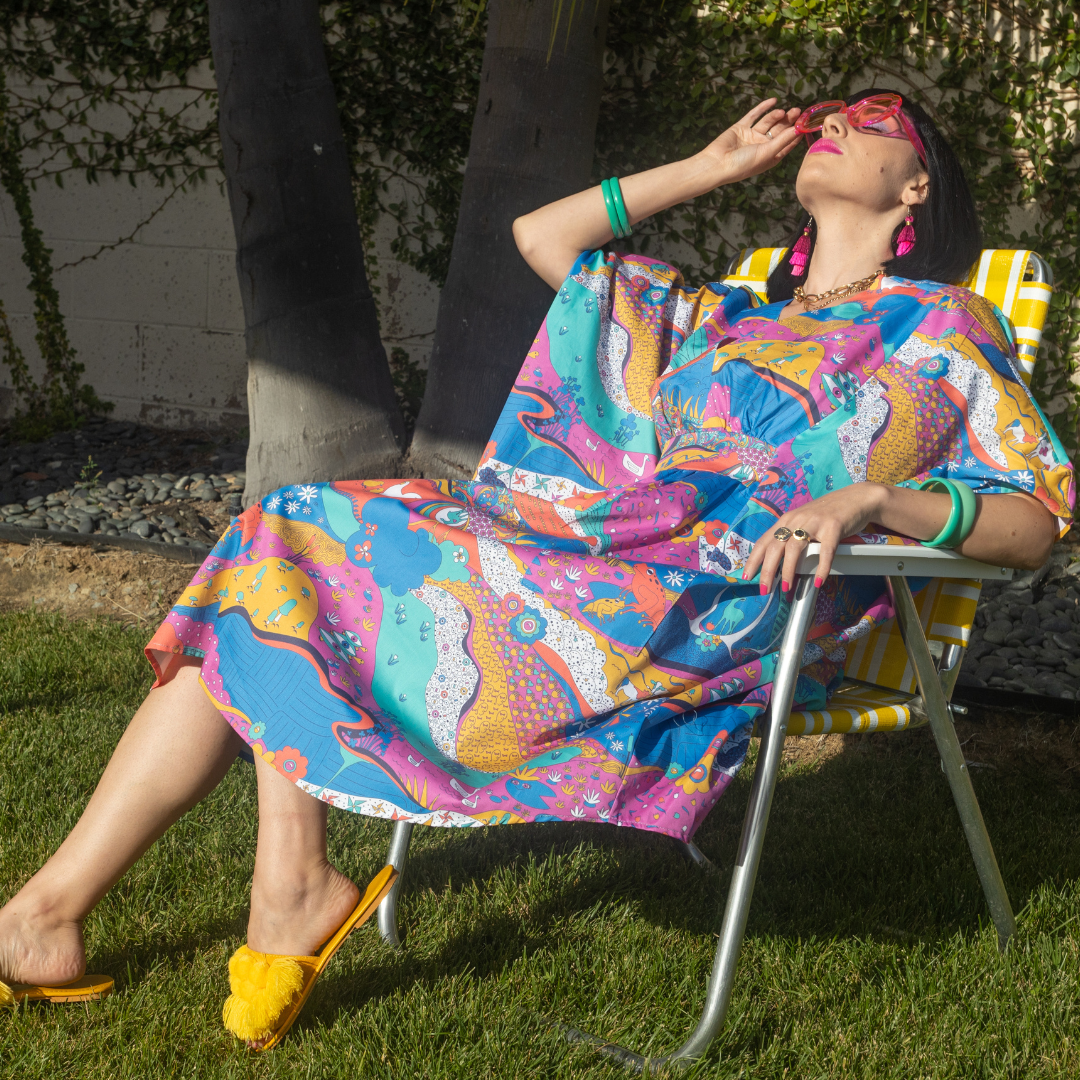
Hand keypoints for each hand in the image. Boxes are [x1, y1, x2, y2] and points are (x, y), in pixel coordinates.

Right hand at [698, 97, 802, 185]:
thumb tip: (799, 129)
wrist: (717, 164)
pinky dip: (763, 108)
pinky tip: (773, 101)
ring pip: (768, 122)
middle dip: (788, 121)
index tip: (807, 122)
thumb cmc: (743, 164)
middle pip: (779, 130)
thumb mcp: (767, 153)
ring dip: (776, 115)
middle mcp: (762, 146)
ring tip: (783, 111)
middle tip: (797, 111)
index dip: (797, 133)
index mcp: (770, 156)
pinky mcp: (741, 127)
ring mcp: (751, 136)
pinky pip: (754, 115)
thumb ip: (783, 140)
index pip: (788, 143)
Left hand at [741, 484, 887, 593]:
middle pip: (775, 547)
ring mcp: (815, 522)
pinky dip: (821, 568)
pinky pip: (826, 551)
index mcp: (786, 520)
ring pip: (795, 548)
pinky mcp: (834, 527)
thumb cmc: (827, 515)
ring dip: (788, 570)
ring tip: (786, 588)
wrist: (856, 498)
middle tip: (765, 589)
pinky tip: (818, 581)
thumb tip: (779, 567)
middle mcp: (797, 520)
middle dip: (767, 571)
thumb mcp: (803, 523)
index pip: (763, 541)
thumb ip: (791, 539)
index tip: (746, 577)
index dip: (753, 560)